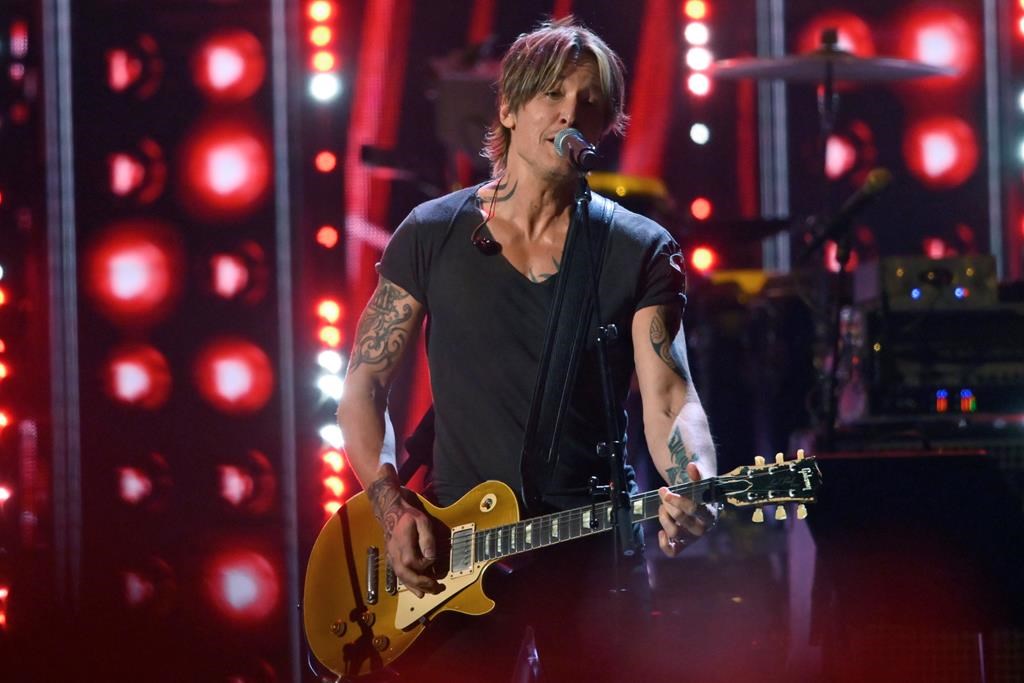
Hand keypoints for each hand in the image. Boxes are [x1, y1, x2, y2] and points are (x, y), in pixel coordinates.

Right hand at [368, 476, 443, 597]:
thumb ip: (427, 538)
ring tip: (428, 593)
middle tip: (436, 588)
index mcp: (402, 543)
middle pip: (405, 573)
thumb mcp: (422, 520)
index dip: (424, 564)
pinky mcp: (393, 558)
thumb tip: (431, 557)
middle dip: (421, 583)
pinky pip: (399, 574)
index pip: (412, 561)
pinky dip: (408, 584)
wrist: (390, 511)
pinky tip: (417, 590)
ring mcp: (392, 556)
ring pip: (401, 576)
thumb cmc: (408, 515)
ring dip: (415, 587)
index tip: (434, 560)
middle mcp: (394, 552)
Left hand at [657, 462, 714, 557]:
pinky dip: (664, 544)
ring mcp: (691, 537)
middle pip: (682, 520)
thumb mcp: (699, 481)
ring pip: (674, 533)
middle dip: (667, 505)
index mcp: (710, 513)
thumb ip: (697, 473)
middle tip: (663, 492)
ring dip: (663, 518)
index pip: (694, 509)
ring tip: (662, 507)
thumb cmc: (698, 491)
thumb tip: (691, 465)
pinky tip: (660, 532)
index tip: (666, 491)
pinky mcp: (682, 544)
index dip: (678, 501)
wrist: (697, 502)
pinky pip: (673, 551)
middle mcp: (702, 528)